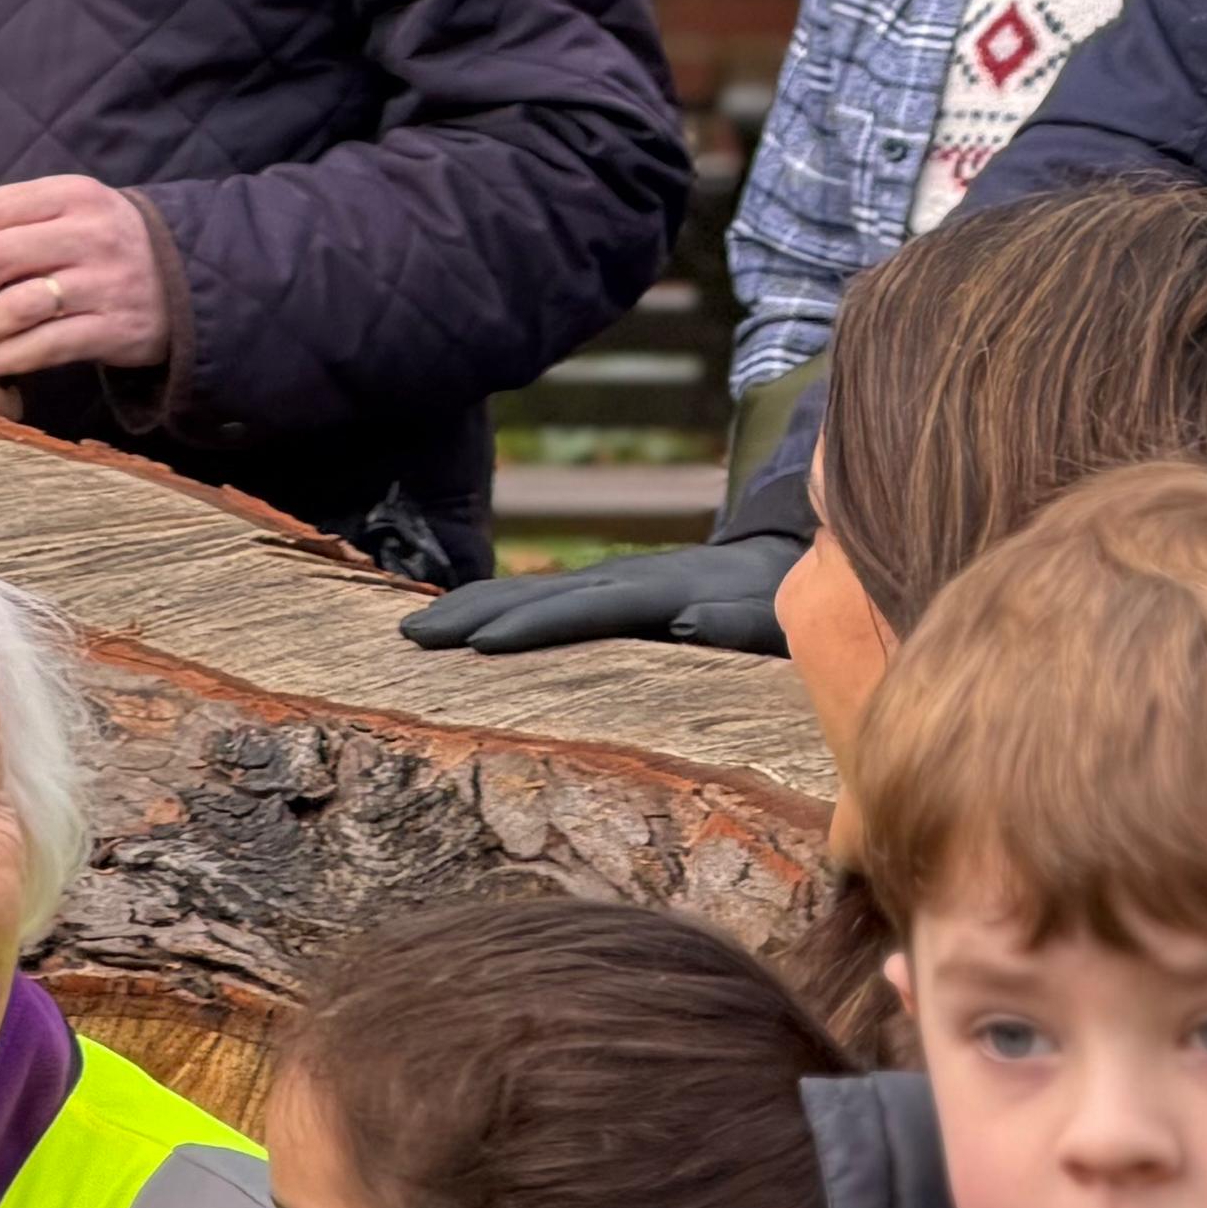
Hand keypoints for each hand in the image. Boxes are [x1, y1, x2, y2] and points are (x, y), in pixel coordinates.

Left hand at [0, 177, 172, 381]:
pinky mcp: (118, 329)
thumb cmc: (104, 242)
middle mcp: (89, 234)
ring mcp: (106, 282)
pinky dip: (8, 357)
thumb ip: (11, 217)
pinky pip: (46, 346)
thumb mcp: (69, 210)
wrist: (187, 276)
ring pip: (17, 306)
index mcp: (70, 194)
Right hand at [399, 533, 799, 657]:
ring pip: (530, 590)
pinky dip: (494, 603)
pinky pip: (542, 596)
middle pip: (538, 594)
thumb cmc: (792, 610)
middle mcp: (627, 578)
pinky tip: (459, 619)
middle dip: (474, 614)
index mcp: (663, 592)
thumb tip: (687, 624)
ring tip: (413, 628)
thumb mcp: (781, 619)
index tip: (476, 645)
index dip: (531, 626)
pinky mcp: (608, 590)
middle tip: (412, 635)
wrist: (793, 562)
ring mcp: (612, 579)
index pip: (585, 609)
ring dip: (471, 607)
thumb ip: (741, 620)